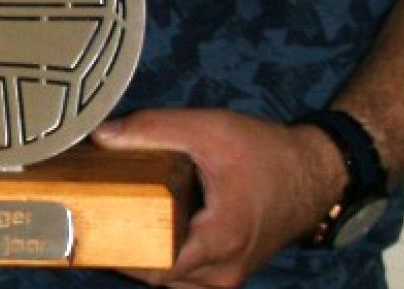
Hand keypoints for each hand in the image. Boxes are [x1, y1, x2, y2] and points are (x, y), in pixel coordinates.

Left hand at [92, 108, 341, 288]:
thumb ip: (153, 129)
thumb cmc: (265, 153)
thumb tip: (100, 136)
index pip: (154, 266)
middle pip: (156, 276)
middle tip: (94, 217)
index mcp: (218, 241)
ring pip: (170, 280)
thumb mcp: (209, 129)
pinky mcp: (228, 271)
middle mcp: (222, 271)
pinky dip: (164, 255)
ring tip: (115, 220)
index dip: (117, 249)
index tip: (89, 225)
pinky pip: (185, 275)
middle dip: (123, 249)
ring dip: (143, 255)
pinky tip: (147, 226)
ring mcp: (227, 277)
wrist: (314, 173)